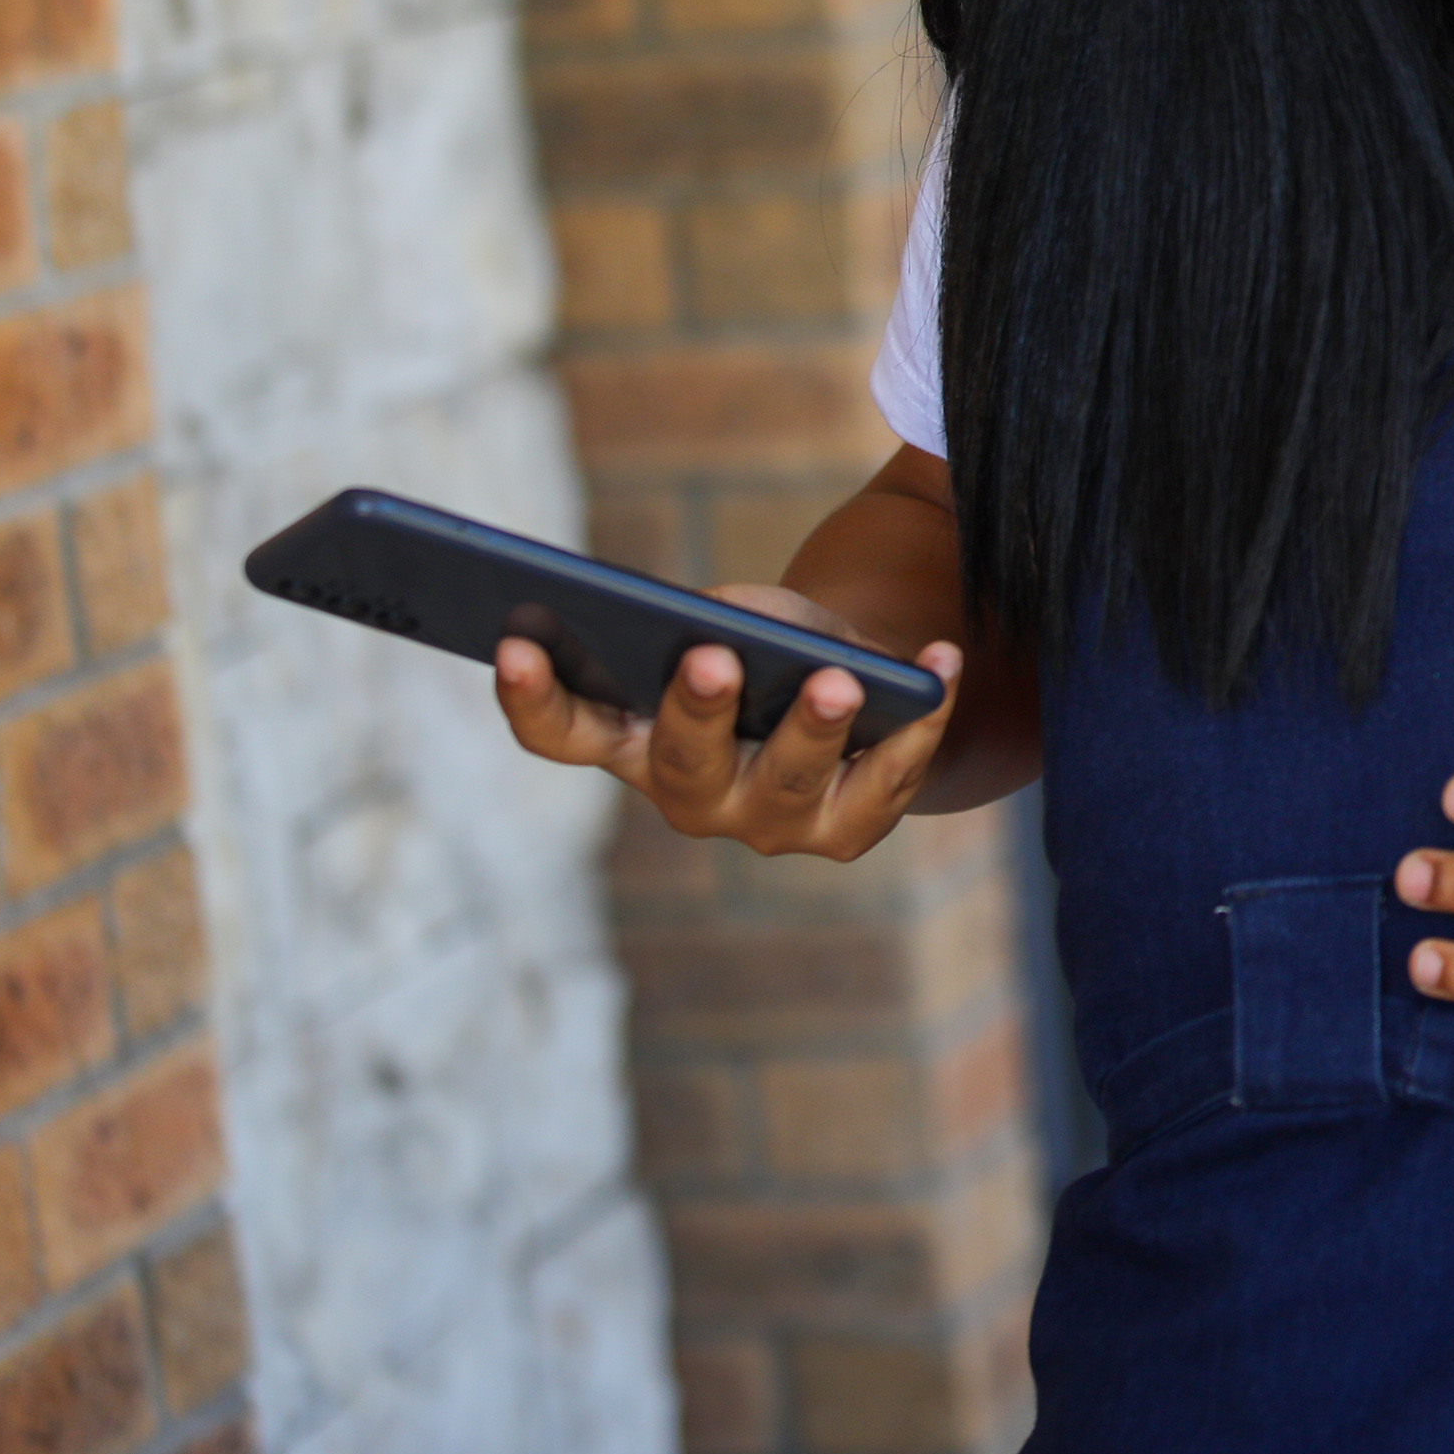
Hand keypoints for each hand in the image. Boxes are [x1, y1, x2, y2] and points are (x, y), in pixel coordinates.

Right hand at [493, 583, 962, 862]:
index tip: (513, 640)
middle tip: (710, 658)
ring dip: (814, 727)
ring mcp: (769, 825)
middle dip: (697, 710)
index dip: (533, 696)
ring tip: (838, 678)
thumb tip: (721, 622)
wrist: (868, 696)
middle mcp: (691, 798)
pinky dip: (921, 716)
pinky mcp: (847, 834)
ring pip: (788, 781)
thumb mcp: (743, 619)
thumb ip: (721, 620)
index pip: (564, 733)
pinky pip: (888, 777)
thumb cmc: (777, 648)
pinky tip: (940, 663)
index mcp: (634, 743)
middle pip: (682, 763)